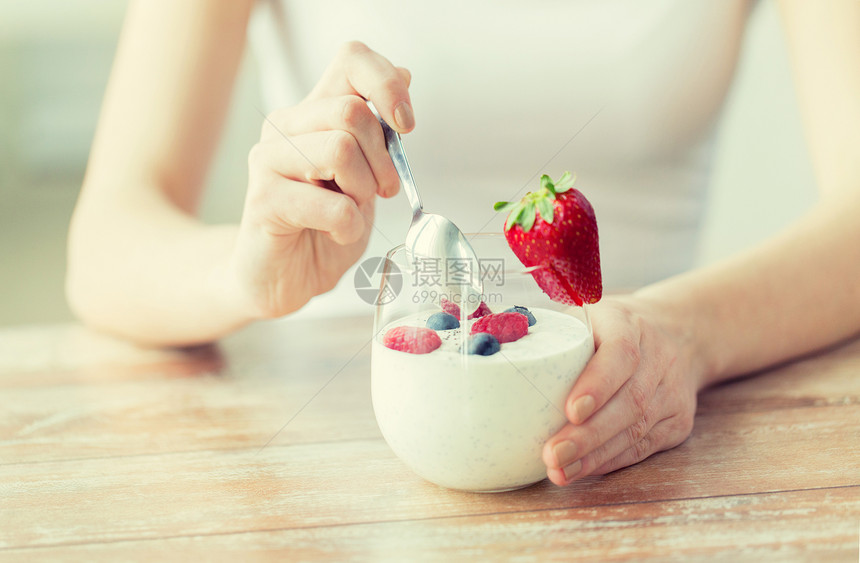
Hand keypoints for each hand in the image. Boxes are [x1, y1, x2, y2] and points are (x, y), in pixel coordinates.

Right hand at [228, 41, 412, 317]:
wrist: (286, 278)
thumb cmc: (325, 227)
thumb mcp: (366, 174)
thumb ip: (378, 130)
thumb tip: (404, 75)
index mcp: (314, 113)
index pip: (351, 59)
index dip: (387, 85)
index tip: (405, 126)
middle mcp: (286, 127)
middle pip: (351, 111)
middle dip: (382, 159)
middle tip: (379, 191)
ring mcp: (269, 160)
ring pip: (340, 149)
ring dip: (362, 192)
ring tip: (351, 212)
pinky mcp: (263, 201)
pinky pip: (330, 204)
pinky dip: (348, 226)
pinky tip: (337, 233)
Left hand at [542, 296, 702, 485]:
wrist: (677, 333)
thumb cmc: (610, 327)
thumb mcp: (584, 312)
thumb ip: (546, 329)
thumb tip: (488, 343)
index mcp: (628, 323)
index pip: (620, 353)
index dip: (598, 384)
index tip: (571, 410)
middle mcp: (658, 356)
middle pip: (629, 401)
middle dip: (588, 435)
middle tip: (553, 454)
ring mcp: (672, 390)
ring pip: (637, 429)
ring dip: (595, 455)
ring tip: (560, 470)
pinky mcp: (678, 419)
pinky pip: (644, 446)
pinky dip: (611, 461)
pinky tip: (583, 469)